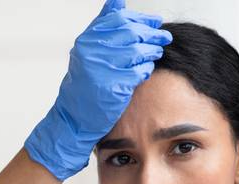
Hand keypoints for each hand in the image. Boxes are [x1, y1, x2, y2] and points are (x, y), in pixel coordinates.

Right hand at [24, 0, 171, 180]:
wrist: (74, 117)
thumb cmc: (84, 85)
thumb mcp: (87, 52)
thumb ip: (102, 26)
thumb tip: (117, 1)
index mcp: (86, 40)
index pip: (119, 19)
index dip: (140, 18)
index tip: (154, 21)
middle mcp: (91, 52)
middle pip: (131, 33)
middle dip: (151, 33)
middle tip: (164, 36)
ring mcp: (101, 69)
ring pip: (137, 52)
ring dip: (151, 51)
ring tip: (156, 53)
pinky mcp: (112, 87)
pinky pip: (139, 72)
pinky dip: (146, 70)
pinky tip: (145, 71)